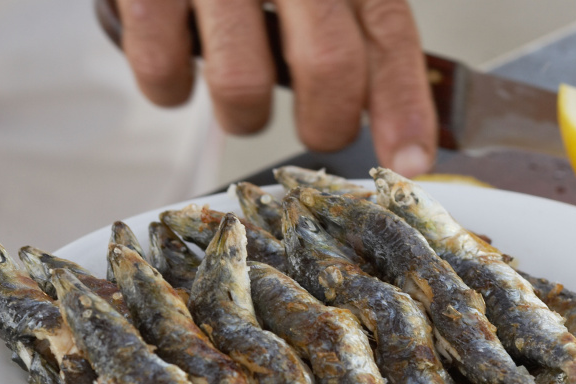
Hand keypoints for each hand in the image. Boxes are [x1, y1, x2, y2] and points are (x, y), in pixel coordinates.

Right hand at [116, 0, 436, 176]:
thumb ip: (356, 34)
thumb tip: (401, 123)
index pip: (386, 32)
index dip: (403, 104)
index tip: (410, 160)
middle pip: (327, 64)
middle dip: (327, 125)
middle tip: (319, 130)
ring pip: (243, 83)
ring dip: (244, 116)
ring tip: (240, 92)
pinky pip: (165, 73)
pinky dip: (172, 88)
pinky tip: (177, 60)